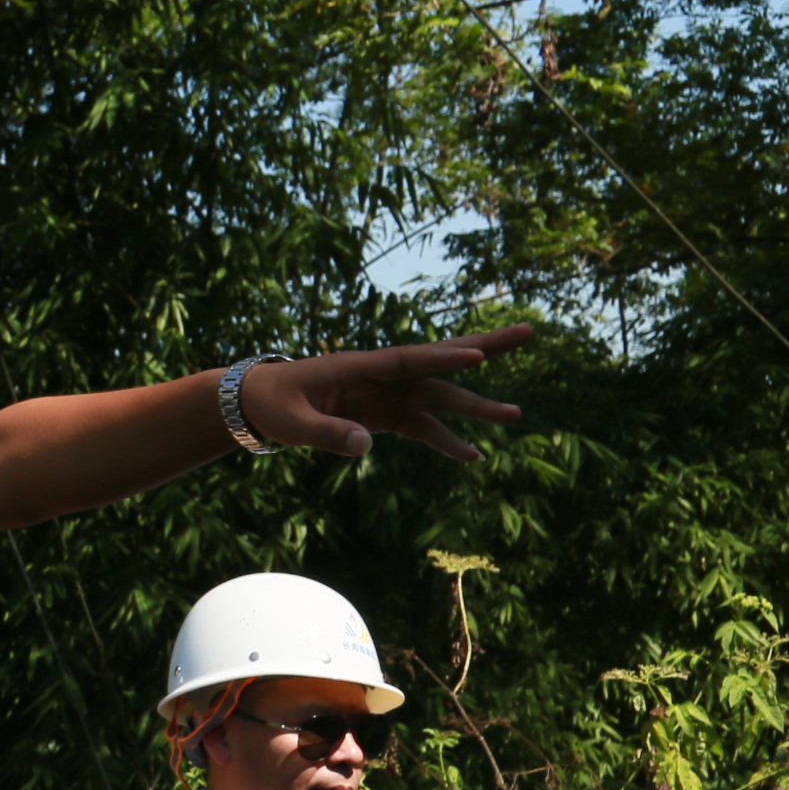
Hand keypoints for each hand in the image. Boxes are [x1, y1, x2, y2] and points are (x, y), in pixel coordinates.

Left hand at [245, 323, 536, 462]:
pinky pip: (422, 428)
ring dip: (476, 407)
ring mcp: (387, 395)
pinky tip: (474, 457)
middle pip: (441, 360)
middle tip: (530, 332)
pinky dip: (447, 442)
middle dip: (486, 346)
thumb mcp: (292, 422)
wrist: (258, 403)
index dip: (443, 357)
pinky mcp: (385, 416)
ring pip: (441, 395)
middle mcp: (383, 375)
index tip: (477, 355)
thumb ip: (326, 434)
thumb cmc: (272, 403)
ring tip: (517, 414)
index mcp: (360, 366)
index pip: (409, 359)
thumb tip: (367, 447)